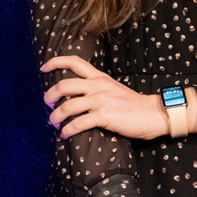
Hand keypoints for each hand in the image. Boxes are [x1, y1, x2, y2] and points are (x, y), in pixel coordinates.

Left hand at [42, 55, 166, 139]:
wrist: (153, 114)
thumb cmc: (133, 105)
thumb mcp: (113, 88)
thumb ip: (97, 88)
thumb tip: (77, 95)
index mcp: (99, 77)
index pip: (74, 62)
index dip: (55, 62)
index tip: (43, 68)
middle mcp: (97, 86)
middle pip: (64, 85)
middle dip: (50, 95)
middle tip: (47, 103)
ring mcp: (100, 101)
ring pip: (68, 106)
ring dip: (56, 116)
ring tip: (54, 123)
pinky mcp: (104, 116)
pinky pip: (78, 123)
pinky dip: (68, 130)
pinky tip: (65, 134)